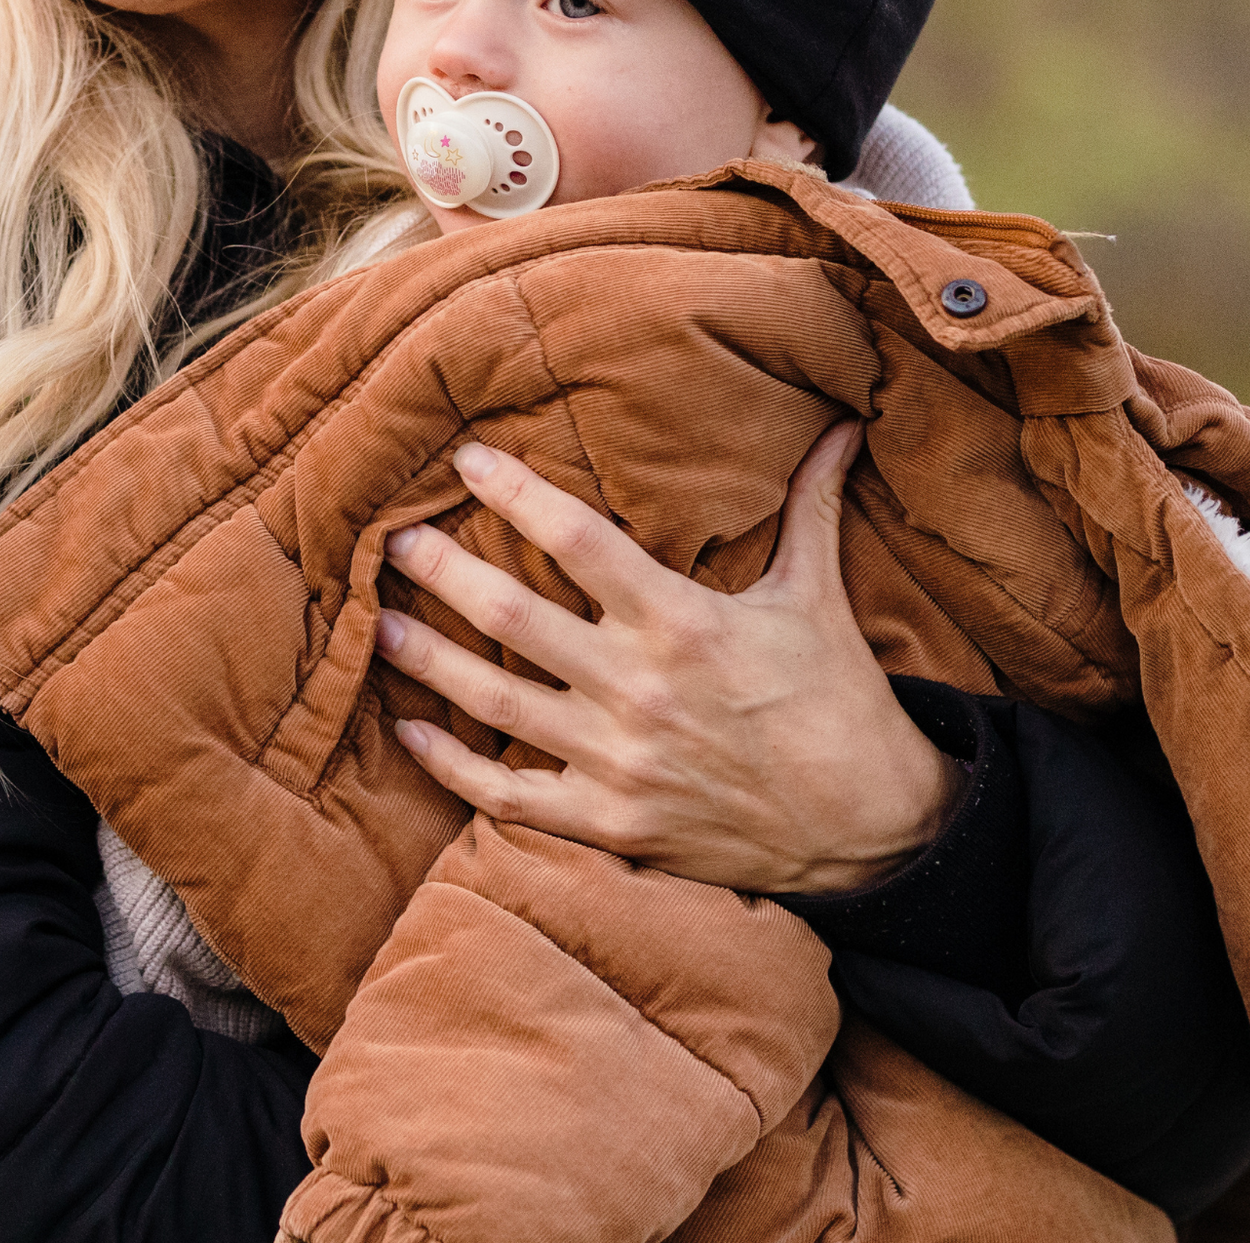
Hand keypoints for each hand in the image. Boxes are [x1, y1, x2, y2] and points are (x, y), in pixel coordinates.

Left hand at [374, 422, 965, 894]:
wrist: (871, 830)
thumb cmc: (836, 699)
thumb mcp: (817, 594)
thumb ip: (810, 504)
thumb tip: (838, 420)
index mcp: (682, 621)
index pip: (579, 541)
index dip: (516, 494)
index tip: (466, 460)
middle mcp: (638, 688)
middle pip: (513, 616)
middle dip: (444, 571)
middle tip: (395, 539)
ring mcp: (617, 761)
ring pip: (494, 703)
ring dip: (429, 660)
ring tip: (378, 621)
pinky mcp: (610, 822)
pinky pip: (507, 796)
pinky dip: (450, 767)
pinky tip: (408, 731)